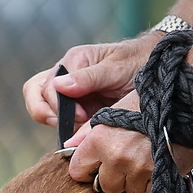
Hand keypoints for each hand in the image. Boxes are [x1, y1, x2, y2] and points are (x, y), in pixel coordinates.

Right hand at [23, 33, 162, 127]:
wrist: (157, 70)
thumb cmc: (139, 63)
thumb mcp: (117, 69)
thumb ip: (88, 78)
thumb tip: (59, 85)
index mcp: (74, 60)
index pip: (48, 87)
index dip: (60, 107)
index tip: (81, 116)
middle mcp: (66, 73)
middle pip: (34, 93)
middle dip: (46, 113)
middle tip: (71, 124)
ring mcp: (68, 91)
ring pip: (40, 105)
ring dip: (54, 121)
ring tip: (77, 129)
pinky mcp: (75, 106)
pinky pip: (58, 119)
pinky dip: (65, 129)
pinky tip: (83, 132)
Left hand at [65, 90, 192, 192]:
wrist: (191, 99)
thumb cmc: (154, 99)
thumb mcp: (115, 111)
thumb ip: (89, 132)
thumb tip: (70, 145)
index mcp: (99, 138)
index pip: (78, 170)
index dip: (87, 170)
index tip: (94, 168)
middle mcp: (116, 156)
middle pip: (106, 185)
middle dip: (115, 176)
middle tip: (128, 160)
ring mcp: (138, 168)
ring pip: (129, 190)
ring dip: (136, 180)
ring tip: (147, 158)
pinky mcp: (159, 177)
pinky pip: (149, 191)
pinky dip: (153, 183)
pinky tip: (159, 164)